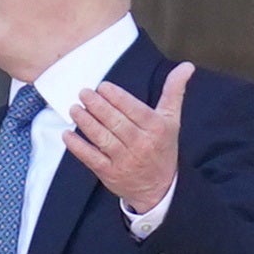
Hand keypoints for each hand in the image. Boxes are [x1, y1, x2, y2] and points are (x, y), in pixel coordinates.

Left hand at [65, 61, 192, 211]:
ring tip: (74, 109)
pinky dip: (78, 147)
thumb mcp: (171, 120)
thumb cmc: (162, 148)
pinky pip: (91, 158)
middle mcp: (140, 144)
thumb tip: (187, 65)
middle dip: (97, 106)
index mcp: (156, 128)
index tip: (102, 87)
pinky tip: (67, 134)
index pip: (133, 110)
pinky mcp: (109, 174)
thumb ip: (174, 91)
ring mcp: (124, 160)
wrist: (159, 188)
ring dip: (86, 123)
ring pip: (102, 138)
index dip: (117, 98)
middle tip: (83, 93)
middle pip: (116, 122)